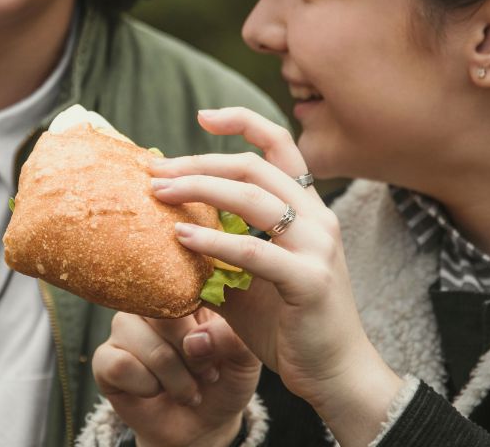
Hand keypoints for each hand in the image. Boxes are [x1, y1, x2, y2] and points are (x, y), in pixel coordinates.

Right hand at [92, 308, 260, 446]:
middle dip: (187, 351)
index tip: (211, 342)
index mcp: (184, 292)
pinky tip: (156, 391)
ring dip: (171, 376)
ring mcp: (123, 329)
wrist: (202, 424)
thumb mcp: (244, 360)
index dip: (195, 312)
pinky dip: (146, 385)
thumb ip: (233, 339)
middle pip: (157, 309)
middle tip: (206, 373)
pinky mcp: (104, 359)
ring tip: (187, 389)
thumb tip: (199, 337)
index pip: (179, 280)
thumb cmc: (224, 381)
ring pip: (137, 338)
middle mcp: (149, 304)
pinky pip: (119, 364)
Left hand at [150, 108, 402, 446]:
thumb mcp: (247, 278)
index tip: (202, 116)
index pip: (282, 146)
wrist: (334, 374)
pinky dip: (215, 240)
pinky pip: (255, 250)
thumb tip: (168, 229)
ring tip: (159, 194)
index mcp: (307, 210)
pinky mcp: (309, 280)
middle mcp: (317, 219)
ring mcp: (317, 247)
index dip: (244, 122)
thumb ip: (219, 249)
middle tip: (156, 171)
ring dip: (200, 189)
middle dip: (200, 162)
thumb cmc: (288, 325)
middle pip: (254, 168)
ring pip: (255, 198)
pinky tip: (182, 236)